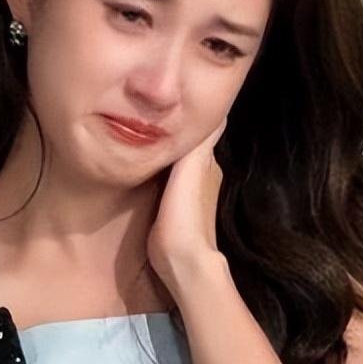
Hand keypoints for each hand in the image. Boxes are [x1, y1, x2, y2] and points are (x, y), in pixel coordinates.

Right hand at [148, 116, 227, 296]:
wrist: (185, 264)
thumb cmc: (185, 219)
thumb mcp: (191, 173)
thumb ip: (198, 144)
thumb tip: (214, 110)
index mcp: (206, 164)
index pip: (203, 131)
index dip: (191, 117)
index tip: (177, 99)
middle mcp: (204, 176)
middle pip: (190, 146)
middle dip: (177, 131)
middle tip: (153, 115)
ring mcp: (193, 194)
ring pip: (182, 162)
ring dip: (169, 151)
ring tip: (148, 137)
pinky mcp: (178, 209)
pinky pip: (172, 179)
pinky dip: (164, 169)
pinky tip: (149, 169)